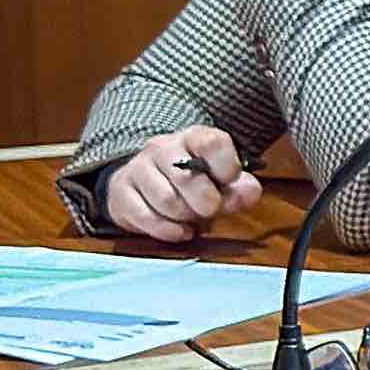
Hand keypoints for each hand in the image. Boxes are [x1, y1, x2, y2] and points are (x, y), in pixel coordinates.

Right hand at [101, 127, 262, 240]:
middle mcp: (161, 147)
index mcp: (193, 138)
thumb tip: (248, 192)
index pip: (210, 142)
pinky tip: (179, 230)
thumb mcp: (223, 183)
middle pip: (186, 176)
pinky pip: (146, 217)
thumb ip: (241, 189)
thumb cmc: (196, 184)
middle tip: (210, 209)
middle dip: (206, 202)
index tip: (229, 181)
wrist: (148, 188)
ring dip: (185, 217)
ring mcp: (136, 168)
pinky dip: (169, 230)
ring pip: (166, 200)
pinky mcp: (120, 192)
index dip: (226, 167)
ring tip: (191, 217)